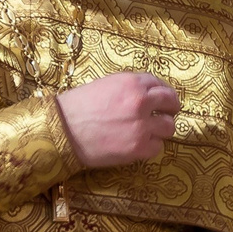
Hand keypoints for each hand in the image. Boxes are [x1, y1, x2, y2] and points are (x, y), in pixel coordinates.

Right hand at [56, 71, 179, 168]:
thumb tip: (147, 95)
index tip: (163, 99)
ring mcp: (142, 126)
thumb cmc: (77, 107)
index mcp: (132, 83)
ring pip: (169, 127)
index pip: (160, 84)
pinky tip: (137, 145)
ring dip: (161, 130)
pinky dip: (150, 147)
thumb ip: (129, 88)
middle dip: (170, 109)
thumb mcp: (105, 85)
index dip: (163, 93)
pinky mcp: (139, 148)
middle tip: (166, 114)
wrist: (61, 130)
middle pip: (171, 103)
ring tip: (149, 133)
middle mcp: (141, 102)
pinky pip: (157, 147)